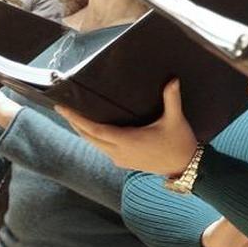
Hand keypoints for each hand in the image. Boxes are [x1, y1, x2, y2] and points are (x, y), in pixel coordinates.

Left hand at [57, 79, 197, 175]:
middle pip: (89, 137)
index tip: (64, 109)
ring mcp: (120, 159)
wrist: (185, 167)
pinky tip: (92, 130)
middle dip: (74, 123)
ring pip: (94, 144)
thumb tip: (173, 80)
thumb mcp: (176, 119)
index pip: (95, 130)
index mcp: (127, 141)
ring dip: (82, 131)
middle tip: (62, 108)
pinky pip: (102, 149)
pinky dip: (93, 138)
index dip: (77, 119)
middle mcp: (119, 152)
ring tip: (72, 116)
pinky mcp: (124, 162)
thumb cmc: (179, 142)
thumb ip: (172, 99)